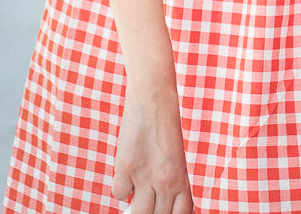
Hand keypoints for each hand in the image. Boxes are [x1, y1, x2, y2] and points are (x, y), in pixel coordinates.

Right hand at [112, 84, 194, 213]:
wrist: (154, 98)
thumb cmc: (166, 128)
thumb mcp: (176, 159)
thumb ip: (173, 185)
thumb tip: (162, 207)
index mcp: (181, 178)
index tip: (161, 211)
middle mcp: (166, 181)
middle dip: (149, 212)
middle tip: (145, 201)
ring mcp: (145, 175)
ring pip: (137, 213)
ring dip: (134, 206)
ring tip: (136, 191)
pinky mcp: (126, 166)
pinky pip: (120, 194)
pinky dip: (121, 188)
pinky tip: (127, 173)